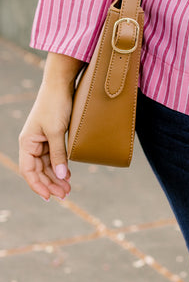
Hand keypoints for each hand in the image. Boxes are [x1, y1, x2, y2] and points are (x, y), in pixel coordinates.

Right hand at [18, 53, 81, 200]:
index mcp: (27, 143)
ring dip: (56, 176)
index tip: (49, 197)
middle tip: (65, 194)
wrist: (61, 84)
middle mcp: (32, 143)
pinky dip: (60, 165)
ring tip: (68, 188)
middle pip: (39, 170)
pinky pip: (54, 156)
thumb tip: (61, 176)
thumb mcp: (56, 131)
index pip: (29, 171)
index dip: (38, 186)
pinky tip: (68, 174)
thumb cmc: (55, 104)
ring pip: (47, 165)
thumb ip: (58, 154)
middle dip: (51, 183)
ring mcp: (42, 139)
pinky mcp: (52, 135)